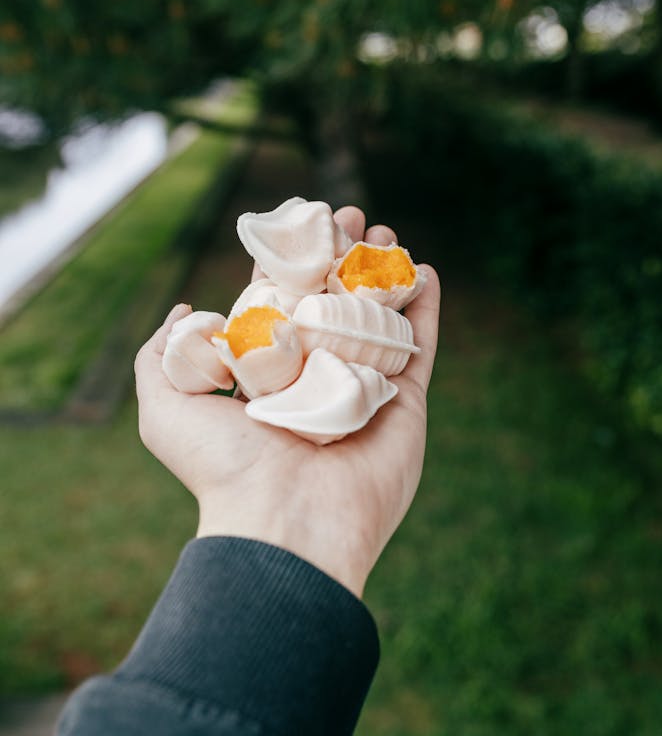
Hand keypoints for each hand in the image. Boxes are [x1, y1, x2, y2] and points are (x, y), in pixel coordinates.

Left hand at [134, 207, 439, 597]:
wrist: (285, 521)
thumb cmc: (222, 465)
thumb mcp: (163, 406)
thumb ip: (161, 354)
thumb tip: (185, 309)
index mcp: (266, 373)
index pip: (281, 301)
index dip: (291, 258)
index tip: (303, 219)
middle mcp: (316, 376)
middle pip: (333, 300)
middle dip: (342, 253)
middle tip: (351, 215)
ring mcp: (363, 388)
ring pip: (378, 316)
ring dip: (384, 272)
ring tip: (386, 233)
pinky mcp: (405, 404)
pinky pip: (420, 348)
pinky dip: (426, 309)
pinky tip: (425, 271)